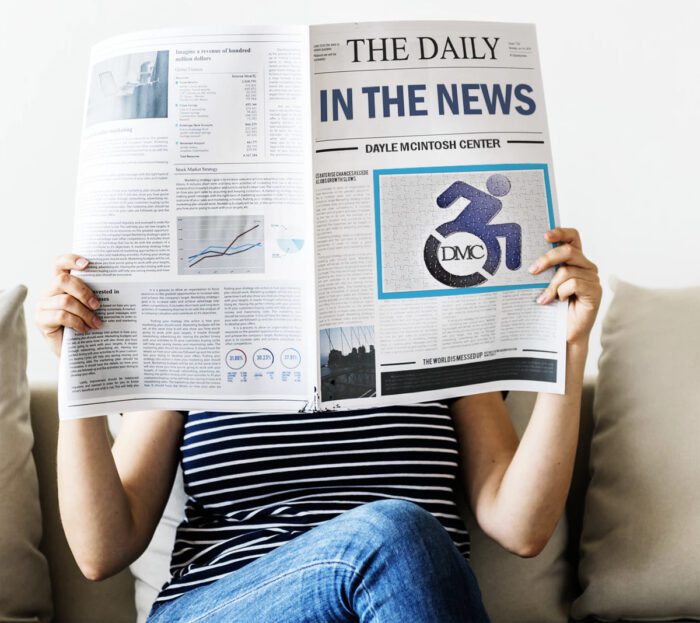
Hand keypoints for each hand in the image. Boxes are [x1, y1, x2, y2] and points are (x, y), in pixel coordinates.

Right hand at [35, 254, 101, 357]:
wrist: (77, 351)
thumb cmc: (85, 325)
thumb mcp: (90, 308)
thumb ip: (93, 295)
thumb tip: (114, 285)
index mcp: (61, 284)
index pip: (60, 264)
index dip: (71, 260)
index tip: (87, 263)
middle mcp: (49, 291)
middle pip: (63, 280)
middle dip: (84, 292)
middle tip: (98, 305)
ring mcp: (42, 305)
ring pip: (65, 300)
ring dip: (85, 313)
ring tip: (96, 323)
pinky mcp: (40, 320)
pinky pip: (61, 316)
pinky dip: (77, 322)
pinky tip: (85, 329)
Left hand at [528, 227, 601, 345]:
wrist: (564, 332)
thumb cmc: (553, 307)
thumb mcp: (545, 284)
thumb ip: (544, 270)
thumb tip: (528, 261)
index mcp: (574, 260)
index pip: (572, 237)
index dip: (561, 232)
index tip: (545, 235)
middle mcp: (585, 265)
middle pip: (568, 251)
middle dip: (547, 259)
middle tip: (532, 270)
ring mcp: (592, 278)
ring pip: (567, 271)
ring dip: (551, 285)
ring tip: (543, 299)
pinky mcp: (595, 291)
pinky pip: (574, 284)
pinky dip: (561, 292)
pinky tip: (557, 301)